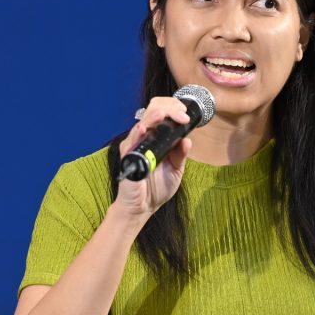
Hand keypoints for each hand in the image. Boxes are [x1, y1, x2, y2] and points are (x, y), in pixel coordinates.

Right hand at [114, 96, 192, 217]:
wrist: (143, 206)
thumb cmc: (157, 188)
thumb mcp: (176, 170)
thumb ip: (180, 155)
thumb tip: (188, 140)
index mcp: (158, 138)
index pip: (163, 113)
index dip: (173, 109)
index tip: (185, 114)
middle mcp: (145, 138)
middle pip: (153, 111)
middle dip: (168, 108)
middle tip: (181, 114)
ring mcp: (135, 145)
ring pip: (143, 121)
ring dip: (155, 116)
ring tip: (165, 115)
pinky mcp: (127, 156)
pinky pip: (131, 141)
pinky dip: (137, 133)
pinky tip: (144, 129)